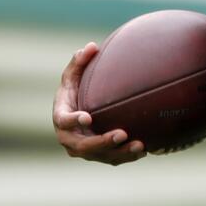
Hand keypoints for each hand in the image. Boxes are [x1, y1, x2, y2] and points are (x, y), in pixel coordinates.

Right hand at [52, 43, 145, 164]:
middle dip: (103, 142)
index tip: (87, 117)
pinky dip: (127, 156)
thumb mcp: (73, 75)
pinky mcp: (98, 156)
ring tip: (140, 145)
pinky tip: (144, 150)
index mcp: (61, 117)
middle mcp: (69, 139)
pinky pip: (112, 159)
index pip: (64, 121)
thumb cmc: (75, 91)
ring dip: (120, 153)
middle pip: (84, 145)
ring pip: (101, 156)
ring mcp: (84, 150)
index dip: (73, 121)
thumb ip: (79, 61)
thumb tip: (92, 46)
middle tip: (122, 133)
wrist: (79, 114)